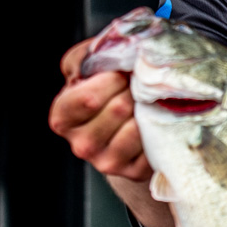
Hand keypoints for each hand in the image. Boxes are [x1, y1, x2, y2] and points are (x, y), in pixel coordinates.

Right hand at [47, 38, 150, 181]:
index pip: (88, 98)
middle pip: (119, 108)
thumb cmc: (103, 86)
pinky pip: (156, 142)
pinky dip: (162, 125)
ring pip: (139, 126)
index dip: (111, 79)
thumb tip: (113, 54)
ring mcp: (108, 162)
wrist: (123, 120)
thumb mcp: (87, 64)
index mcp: (63, 117)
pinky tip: (157, 118)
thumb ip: (89, 56)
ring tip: (148, 100)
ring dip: (150, 106)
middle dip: (134, 89)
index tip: (120, 73)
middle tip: (138, 85)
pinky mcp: (135, 171)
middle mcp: (82, 145)